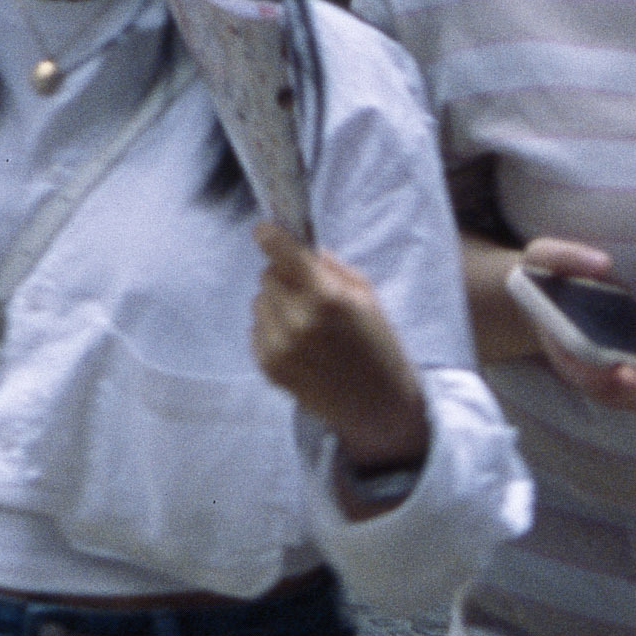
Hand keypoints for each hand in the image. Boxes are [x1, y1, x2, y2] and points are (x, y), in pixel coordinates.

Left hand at [250, 231, 428, 464]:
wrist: (378, 407)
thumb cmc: (378, 346)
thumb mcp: (367, 298)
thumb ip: (332, 268)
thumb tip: (301, 247)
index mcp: (327, 297)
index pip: (282, 253)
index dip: (270, 236)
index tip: (263, 229)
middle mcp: (298, 321)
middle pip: (268, 276)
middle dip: (284, 277)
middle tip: (309, 293)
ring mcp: (280, 346)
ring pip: (259, 301)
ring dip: (276, 303)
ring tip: (306, 322)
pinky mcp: (269, 367)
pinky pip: (256, 329)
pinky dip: (271, 328)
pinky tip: (298, 343)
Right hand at [512, 239, 635, 414]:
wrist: (541, 292)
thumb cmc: (542, 276)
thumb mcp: (542, 256)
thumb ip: (566, 256)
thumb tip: (603, 263)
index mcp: (566, 351)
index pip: (597, 384)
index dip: (628, 380)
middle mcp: (587, 373)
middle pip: (626, 399)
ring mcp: (608, 376)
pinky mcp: (627, 371)